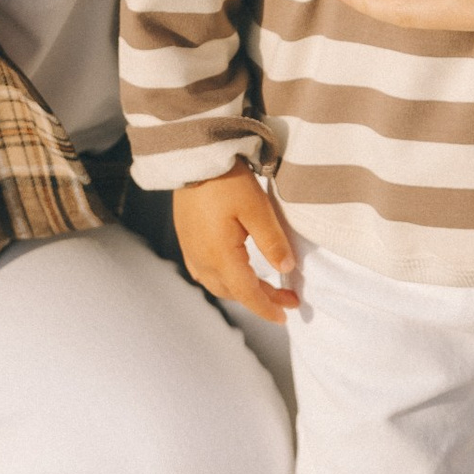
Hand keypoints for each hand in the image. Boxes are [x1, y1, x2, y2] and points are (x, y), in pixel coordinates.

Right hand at [172, 165, 300, 318]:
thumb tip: (286, 269)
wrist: (192, 158)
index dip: (268, 308)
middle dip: (261, 300)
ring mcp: (191, 252)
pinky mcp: (186, 241)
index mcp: (220, 256)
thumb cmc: (226, 180)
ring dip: (243, 292)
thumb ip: (272, 242)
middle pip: (234, 293)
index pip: (248, 294)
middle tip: (287, 299)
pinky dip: (226, 280)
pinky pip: (206, 273)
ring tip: (265, 289)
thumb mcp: (257, 209)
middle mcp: (202, 260)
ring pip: (219, 285)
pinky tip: (236, 274)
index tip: (287, 315)